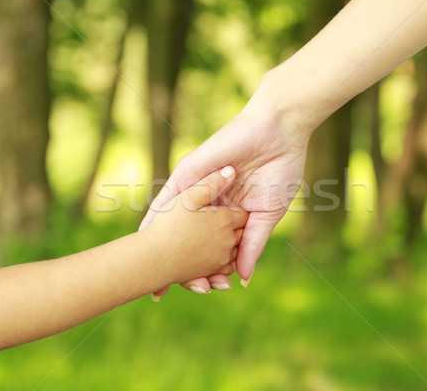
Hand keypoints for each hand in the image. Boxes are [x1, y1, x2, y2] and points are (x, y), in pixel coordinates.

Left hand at [140, 103, 308, 295]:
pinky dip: (156, 218)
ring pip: (173, 221)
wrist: (281, 134)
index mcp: (226, 214)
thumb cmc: (279, 171)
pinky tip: (145, 238)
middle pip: (186, 239)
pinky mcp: (189, 172)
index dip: (205, 268)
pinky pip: (168, 196)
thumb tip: (243, 279)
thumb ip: (252, 246)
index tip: (203, 291)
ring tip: (146, 271)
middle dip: (176, 263)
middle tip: (164, 293)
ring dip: (160, 245)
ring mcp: (196, 188)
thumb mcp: (266, 216)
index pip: (210, 246)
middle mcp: (207, 203)